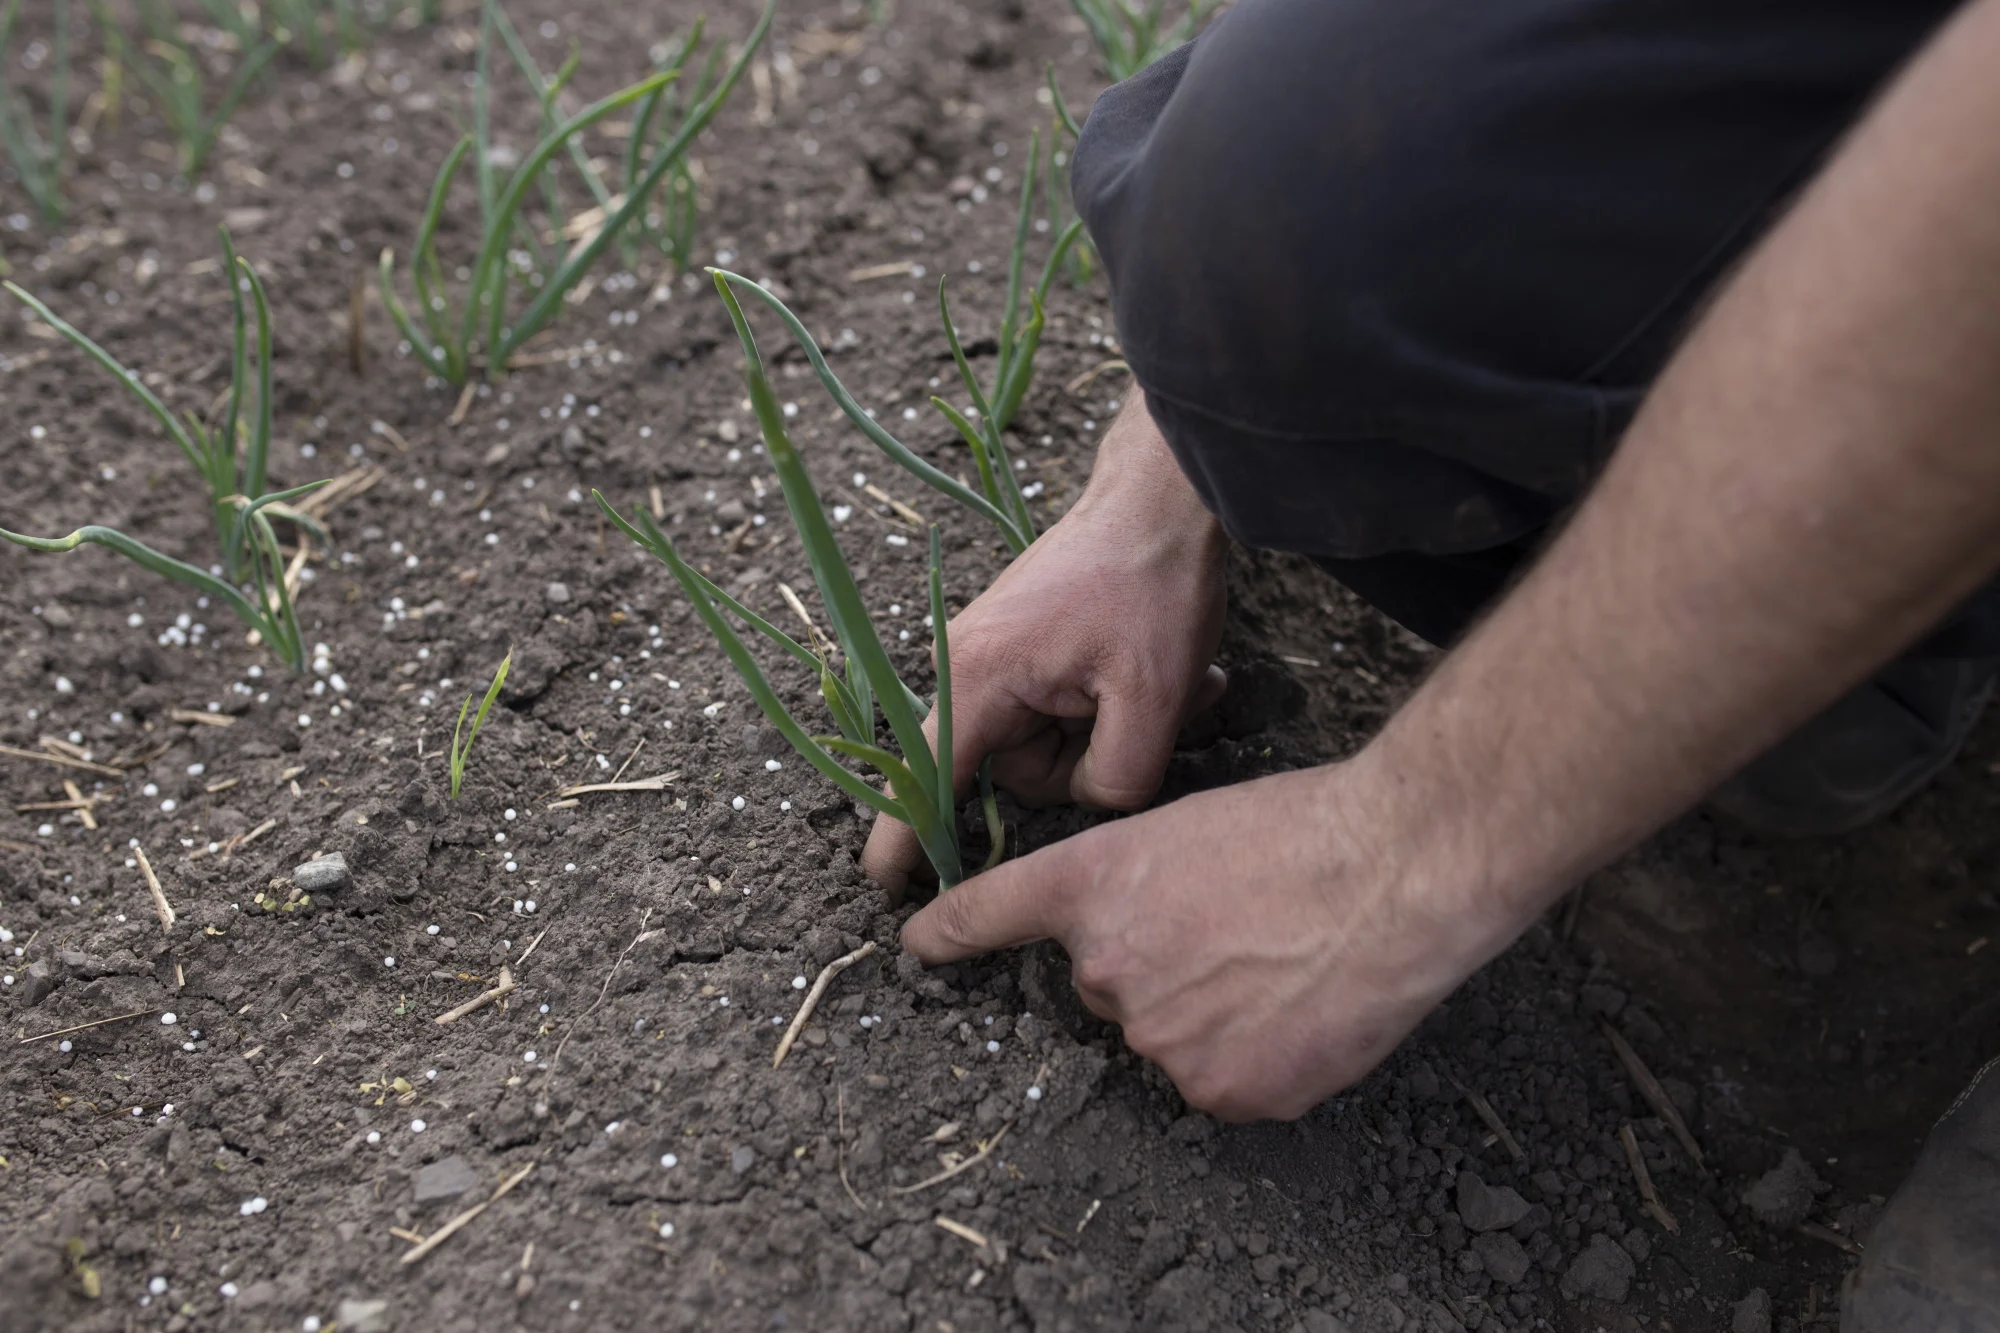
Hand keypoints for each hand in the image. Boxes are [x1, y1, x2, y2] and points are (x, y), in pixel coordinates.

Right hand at [864, 396, 1229, 899]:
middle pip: (1014, 773)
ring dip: (1115, 730)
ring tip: (1175, 685)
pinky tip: (1167, 677)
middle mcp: (973, 670)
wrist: (1163, 501)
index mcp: (979, 679)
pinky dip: (1117, 706)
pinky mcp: (1031, 655)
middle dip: (1088, 762)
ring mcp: (1002, 660)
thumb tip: (1094, 805)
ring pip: (1051, 748)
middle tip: (1157, 713)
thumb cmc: (1151, 587)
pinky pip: (1065, 715)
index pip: (924, 778)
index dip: (905, 838)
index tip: (887, 889)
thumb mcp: (1153, 699)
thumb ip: (1114, 782)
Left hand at [898, 758, 1527, 1119]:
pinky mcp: (1220, 1091)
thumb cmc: (1305, 828)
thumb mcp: (1190, 826)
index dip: (948, 933)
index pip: (990, 911)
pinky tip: (1302, 1006)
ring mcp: (1159, 1038)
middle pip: (1107, 983)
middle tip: (1234, 926)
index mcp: (1093, 884)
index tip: (918, 946)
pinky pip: (1221, 1080)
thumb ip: (1138, 889)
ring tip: (1282, 957)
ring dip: (1208, 1010)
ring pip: (1167, 1034)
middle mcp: (1106, 966)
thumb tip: (1140, 946)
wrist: (1394, 872)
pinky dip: (1255, 1055)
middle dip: (1156, 962)